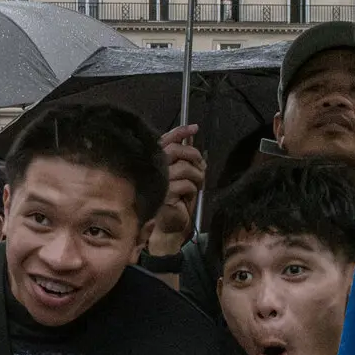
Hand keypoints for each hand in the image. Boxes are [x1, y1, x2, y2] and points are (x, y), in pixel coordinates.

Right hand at [149, 124, 203, 254]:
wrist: (168, 227)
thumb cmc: (175, 202)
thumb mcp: (182, 176)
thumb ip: (184, 159)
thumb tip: (193, 140)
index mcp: (154, 162)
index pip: (165, 140)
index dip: (179, 132)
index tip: (195, 127)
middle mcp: (152, 169)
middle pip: (175, 150)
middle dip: (193, 154)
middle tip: (201, 164)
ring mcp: (157, 181)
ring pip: (184, 167)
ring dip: (197, 175)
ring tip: (198, 184)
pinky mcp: (163, 194)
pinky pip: (185, 183)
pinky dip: (192, 189)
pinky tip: (189, 196)